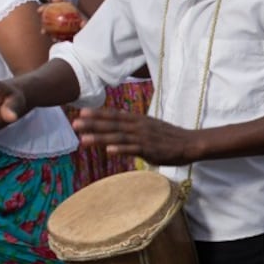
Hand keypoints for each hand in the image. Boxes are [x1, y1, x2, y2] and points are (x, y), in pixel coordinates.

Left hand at [72, 107, 195, 164]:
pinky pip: (133, 150)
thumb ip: (134, 128)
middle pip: (112, 125)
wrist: (189, 143)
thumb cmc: (169, 137)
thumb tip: (119, 132)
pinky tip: (109, 151)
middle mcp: (139, 126)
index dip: (98, 114)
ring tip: (83, 140)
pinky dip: (121, 149)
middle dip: (92, 124)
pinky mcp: (150, 150)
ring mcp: (144, 138)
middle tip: (74, 124)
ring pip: (118, 137)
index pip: (115, 115)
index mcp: (138, 120)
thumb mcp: (150, 127)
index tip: (81, 112)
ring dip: (100, 138)